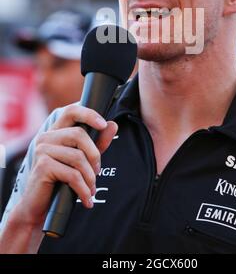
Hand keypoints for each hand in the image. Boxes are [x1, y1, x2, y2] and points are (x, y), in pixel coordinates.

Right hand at [16, 104, 117, 226]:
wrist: (39, 207)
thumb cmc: (60, 181)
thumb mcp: (83, 160)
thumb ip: (97, 142)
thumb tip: (112, 124)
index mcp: (55, 131)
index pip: (71, 111)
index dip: (89, 114)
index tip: (103, 124)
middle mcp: (46, 137)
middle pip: (79, 134)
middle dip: (94, 155)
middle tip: (97, 172)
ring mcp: (42, 150)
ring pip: (77, 157)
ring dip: (90, 177)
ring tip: (91, 189)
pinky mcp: (42, 166)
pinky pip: (71, 174)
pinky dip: (83, 189)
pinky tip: (86, 198)